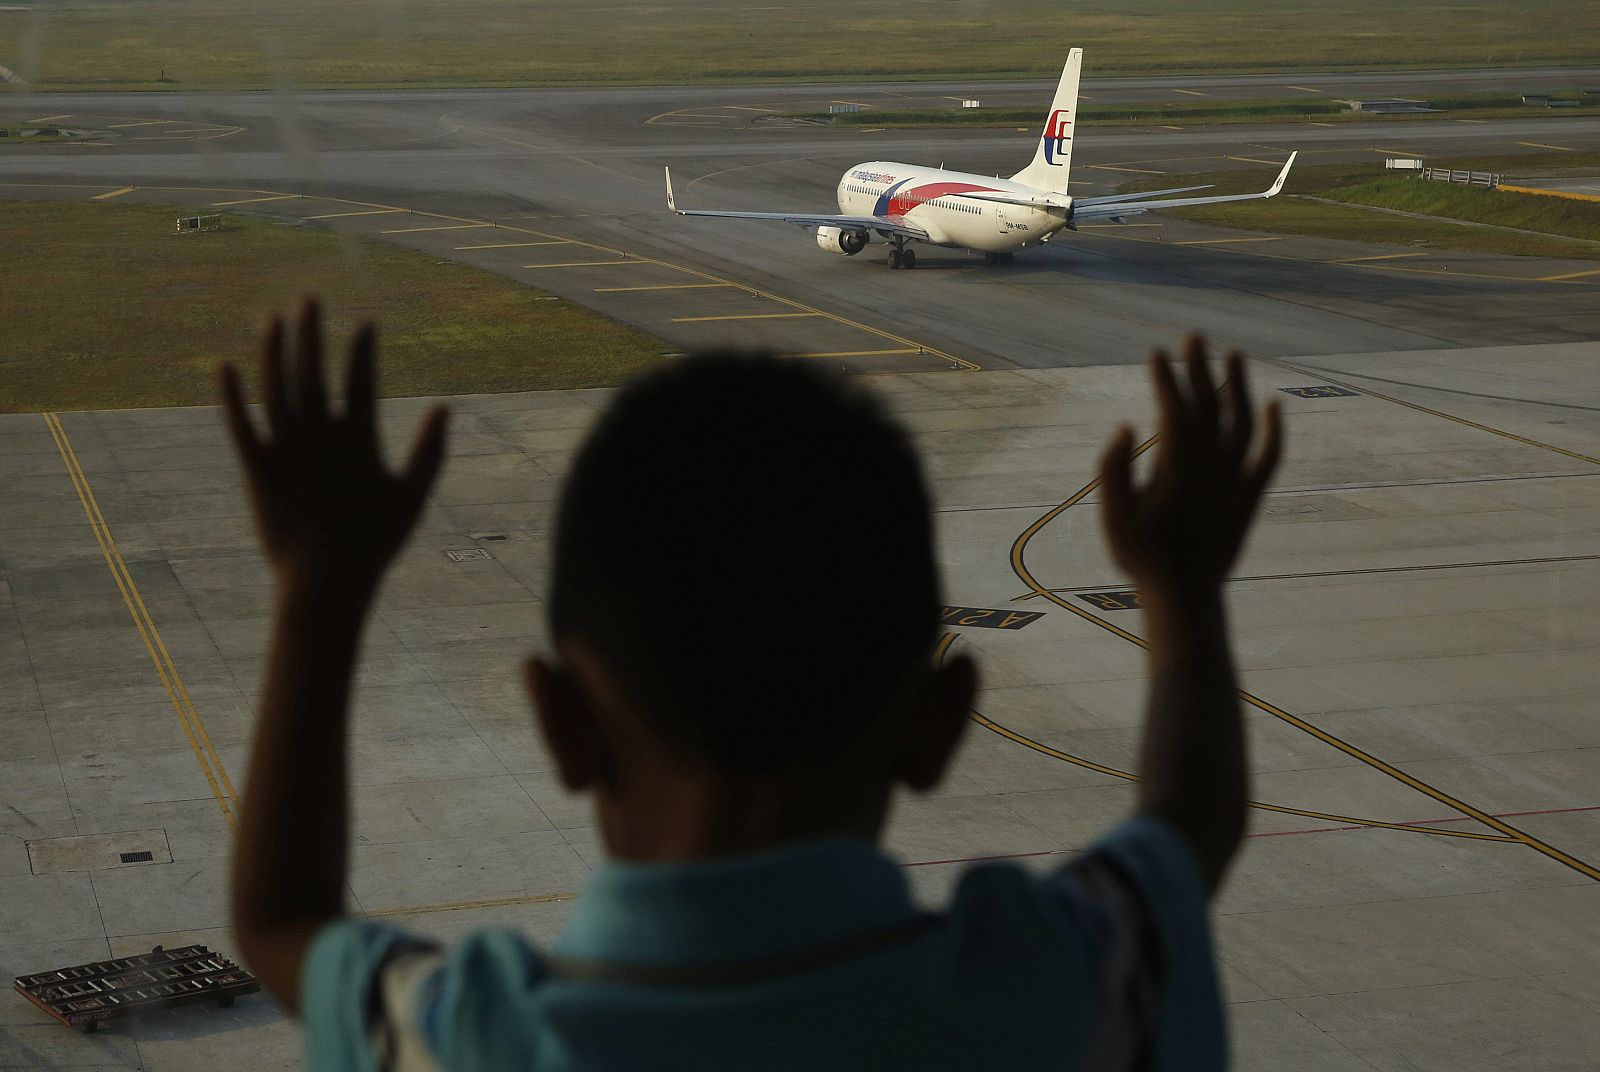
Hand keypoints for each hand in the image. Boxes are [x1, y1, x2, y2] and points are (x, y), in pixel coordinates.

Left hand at [218, 300, 448, 598]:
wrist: (326, 582)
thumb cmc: (375, 543)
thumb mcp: (412, 498)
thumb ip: (430, 452)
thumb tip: (445, 409)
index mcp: (358, 439)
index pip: (360, 379)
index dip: (363, 348)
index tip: (365, 323)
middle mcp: (318, 436)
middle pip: (311, 370)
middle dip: (310, 331)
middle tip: (308, 299)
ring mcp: (284, 450)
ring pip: (275, 388)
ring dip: (272, 350)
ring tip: (272, 319)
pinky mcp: (256, 469)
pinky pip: (240, 424)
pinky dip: (230, 395)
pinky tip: (223, 365)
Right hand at [1098, 337, 1281, 600]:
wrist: (1186, 596)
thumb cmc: (1142, 559)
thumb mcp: (1113, 519)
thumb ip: (1113, 471)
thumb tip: (1126, 427)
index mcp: (1175, 468)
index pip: (1174, 410)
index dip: (1165, 379)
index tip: (1155, 353)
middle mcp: (1210, 468)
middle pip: (1209, 406)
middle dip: (1199, 368)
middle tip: (1193, 337)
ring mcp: (1234, 481)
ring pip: (1242, 422)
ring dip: (1238, 386)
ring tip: (1233, 354)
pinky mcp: (1251, 497)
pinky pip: (1269, 457)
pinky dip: (1274, 429)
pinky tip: (1274, 404)